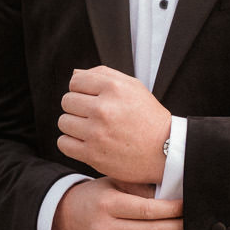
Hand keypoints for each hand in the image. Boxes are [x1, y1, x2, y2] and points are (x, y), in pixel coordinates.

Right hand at [53, 179, 183, 229]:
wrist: (64, 218)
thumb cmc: (94, 197)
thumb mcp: (113, 182)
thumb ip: (140, 188)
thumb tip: (171, 194)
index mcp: (107, 205)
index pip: (148, 210)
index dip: (172, 209)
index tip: (184, 205)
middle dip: (177, 226)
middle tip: (187, 219)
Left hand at [58, 65, 172, 185]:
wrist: (165, 152)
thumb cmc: (149, 118)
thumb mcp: (133, 87)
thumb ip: (103, 75)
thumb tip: (74, 74)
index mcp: (114, 88)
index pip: (75, 81)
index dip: (82, 90)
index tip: (92, 99)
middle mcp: (103, 109)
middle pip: (67, 101)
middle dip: (77, 108)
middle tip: (93, 116)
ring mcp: (97, 133)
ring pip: (63, 122)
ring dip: (74, 126)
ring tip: (90, 130)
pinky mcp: (92, 155)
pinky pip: (63, 143)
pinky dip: (71, 143)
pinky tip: (85, 142)